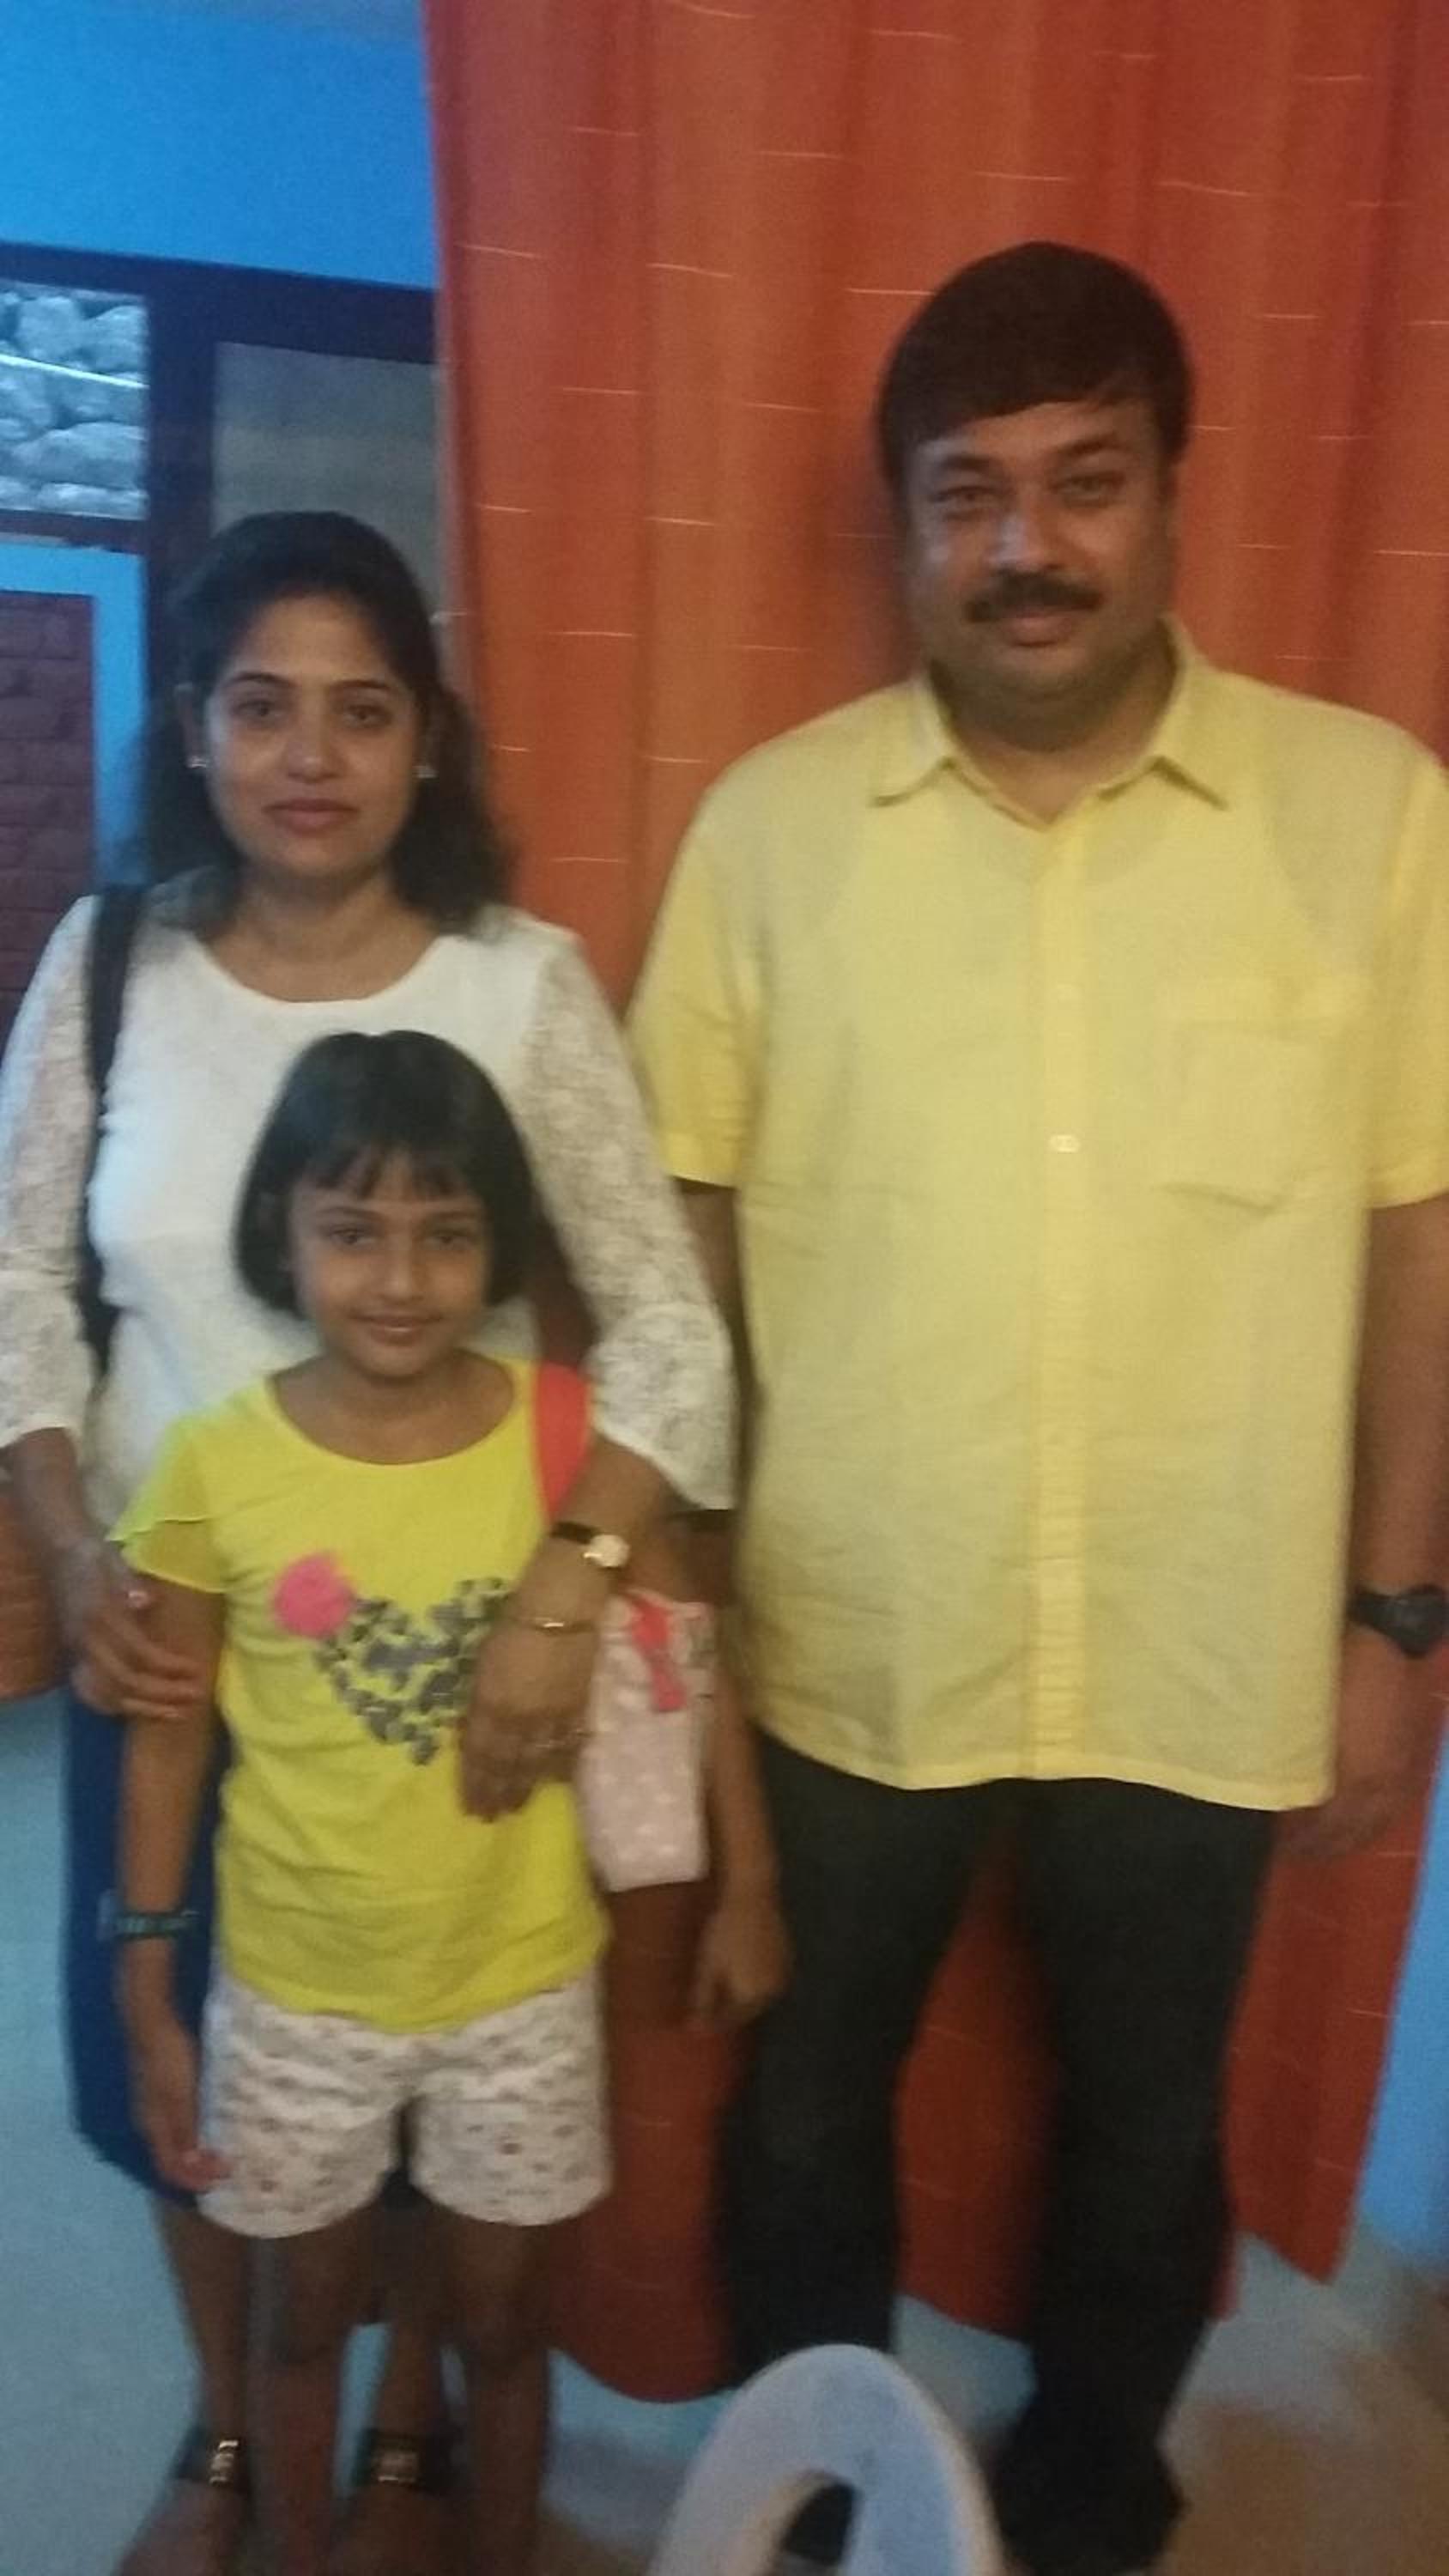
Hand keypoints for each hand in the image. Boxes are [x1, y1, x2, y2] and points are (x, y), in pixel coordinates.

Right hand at [54, 1535, 206, 1720]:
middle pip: (125, 1680)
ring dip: (145, 1708)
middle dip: (163, 1693)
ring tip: (179, 1713)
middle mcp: (86, 1641)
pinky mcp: (75, 1659)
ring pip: (109, 1694)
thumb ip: (128, 1582)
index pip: (136, 1652)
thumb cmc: (96, 1556)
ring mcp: (78, 1653)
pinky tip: (143, 1712)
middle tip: (196, 1696)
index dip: (167, 1666)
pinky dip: (117, 1708)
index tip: (196, 1670)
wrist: (59, 1556)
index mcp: (99, 1616)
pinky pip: (92, 1694)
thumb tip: (146, 1602)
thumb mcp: (112, 1559)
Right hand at [127, 2009, 228, 2193]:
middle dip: (196, 2170)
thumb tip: (189, 2166)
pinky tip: (209, 2125)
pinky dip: (194, 2135)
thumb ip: (183, 2129)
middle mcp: (150, 2122)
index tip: (223, 2178)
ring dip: (196, 2154)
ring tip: (219, 2153)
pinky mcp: (162, 2091)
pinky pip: (178, 2125)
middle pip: (170, 2159)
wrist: (153, 2022)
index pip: (170, 2166)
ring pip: (174, 2143)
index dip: (194, 2178)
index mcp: (153, 2126)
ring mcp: (154, 2106)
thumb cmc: (169, 2058)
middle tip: (225, 2170)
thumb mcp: (180, 2095)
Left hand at [460, 1616, 598, 1819]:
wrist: (561, 1608)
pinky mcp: (578, 1708)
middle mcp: (519, 1718)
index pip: (478, 1754)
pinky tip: (555, 1782)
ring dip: (524, 1788)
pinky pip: (569, 1746)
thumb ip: (478, 1701)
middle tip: (491, 1816)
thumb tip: (469, 1732)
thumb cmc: (513, 1624)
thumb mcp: (482, 1662)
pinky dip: (561, 1767)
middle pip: (506, 1765)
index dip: (474, 1782)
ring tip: (516, 1808)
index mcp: (490, 1703)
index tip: (470, 1805)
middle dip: (496, 1792)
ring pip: (535, 1762)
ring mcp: (551, 1716)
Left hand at [688, 1883, 790, 2027]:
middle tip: (704, 2005)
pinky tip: (737, 1969)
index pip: (731, 2019)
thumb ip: (703, 2000)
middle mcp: (774, 1991)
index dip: (712, 2021)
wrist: (751, 1895)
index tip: (694, 2022)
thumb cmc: (725, 1931)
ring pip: (757, 1993)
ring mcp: (783, 1973)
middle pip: (746, 2008)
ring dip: (739, 1993)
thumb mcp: (708, 1967)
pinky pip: (766, 1978)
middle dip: (726, 2008)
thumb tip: (695, 2028)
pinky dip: (751, 1979)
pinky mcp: (786, 1956)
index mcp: (754, 1996)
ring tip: (719, 1987)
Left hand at [1283, 1624, 1436, 1863]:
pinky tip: (1364, 1819)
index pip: (1326, 1827)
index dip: (1300, 1840)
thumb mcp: (1306, 1711)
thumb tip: (1278, 1782)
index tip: (1274, 1844)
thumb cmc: (1337, 1666)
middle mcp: (1383, 1782)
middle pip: (1353, 1832)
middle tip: (1295, 1852)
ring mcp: (1402, 1769)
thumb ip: (1295, 1753)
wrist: (1388, 1632)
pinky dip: (1376, 1820)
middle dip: (1323, 1847)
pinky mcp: (1413, 1755)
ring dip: (1352, 1838)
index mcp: (1357, 1775)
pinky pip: (1396, 1804)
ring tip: (1326, 1844)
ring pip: (1378, 1822)